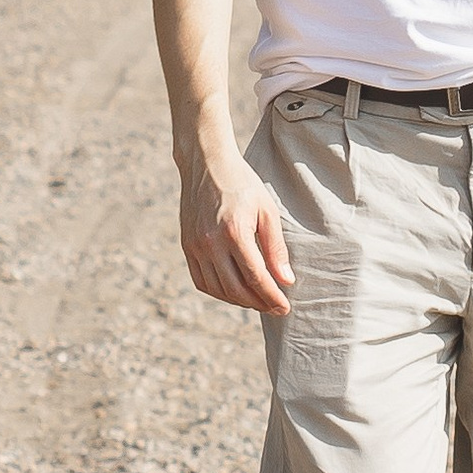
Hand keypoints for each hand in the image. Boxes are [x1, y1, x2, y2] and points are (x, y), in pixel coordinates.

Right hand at [178, 134, 292, 314]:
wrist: (206, 164)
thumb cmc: (242, 184)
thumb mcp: (267, 210)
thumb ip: (276, 247)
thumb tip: (286, 280)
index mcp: (234, 232)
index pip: (256, 277)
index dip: (272, 296)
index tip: (285, 307)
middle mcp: (210, 243)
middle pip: (235, 289)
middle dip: (258, 303)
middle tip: (275, 308)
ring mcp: (195, 246)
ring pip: (217, 289)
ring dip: (239, 301)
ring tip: (258, 301)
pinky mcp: (186, 246)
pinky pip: (201, 280)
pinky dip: (219, 292)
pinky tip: (235, 291)